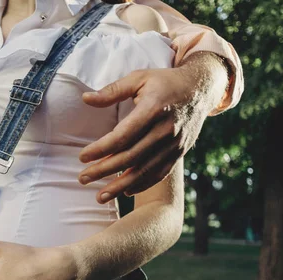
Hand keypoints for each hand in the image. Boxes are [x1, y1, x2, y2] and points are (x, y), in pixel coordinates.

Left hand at [79, 52, 227, 201]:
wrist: (201, 89)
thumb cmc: (164, 82)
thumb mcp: (138, 78)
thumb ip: (111, 91)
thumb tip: (85, 98)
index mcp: (153, 108)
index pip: (122, 135)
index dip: (101, 149)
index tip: (82, 157)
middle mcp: (165, 129)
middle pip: (130, 157)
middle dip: (103, 170)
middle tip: (82, 179)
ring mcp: (174, 144)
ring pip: (144, 170)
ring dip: (119, 186)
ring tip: (99, 197)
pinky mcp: (179, 152)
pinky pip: (159, 174)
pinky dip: (141, 185)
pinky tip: (125, 192)